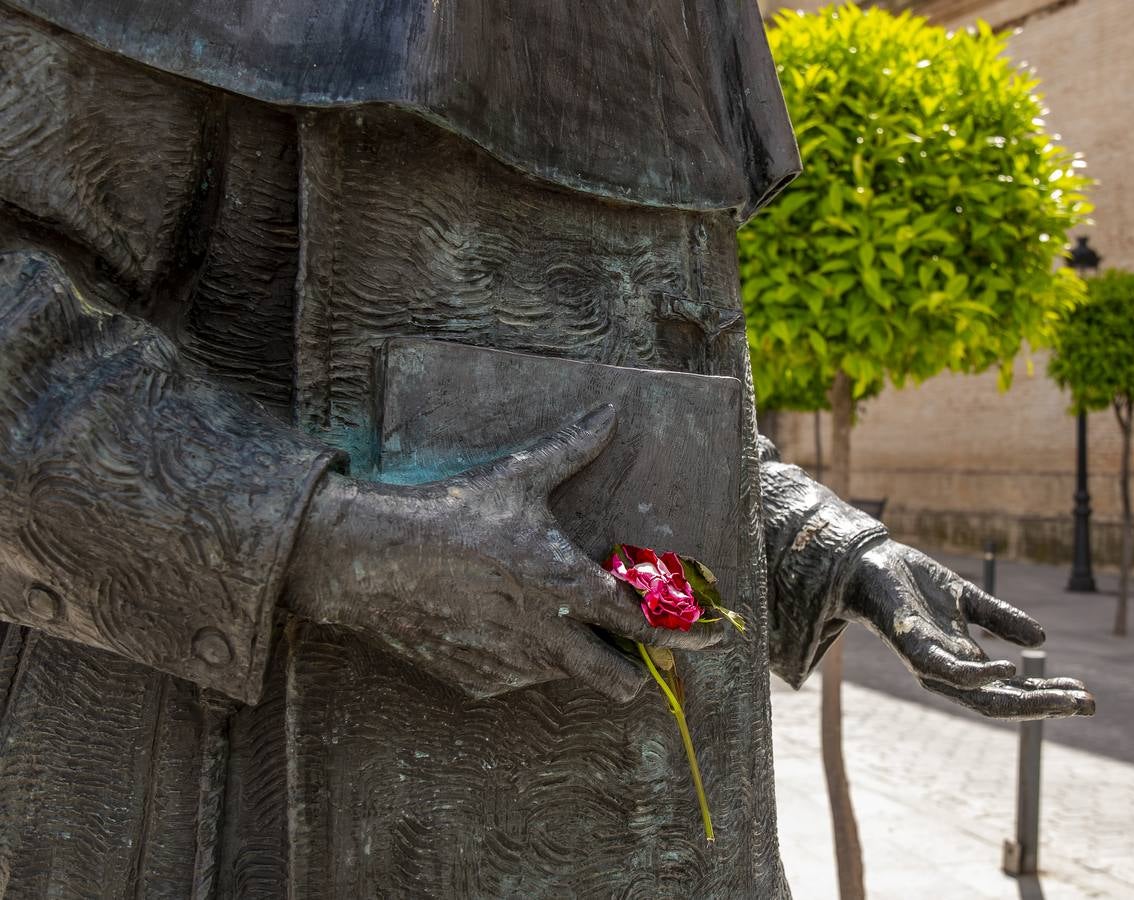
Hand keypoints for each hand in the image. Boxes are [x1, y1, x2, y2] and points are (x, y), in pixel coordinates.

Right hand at [284, 405, 717, 701]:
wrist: (373, 557)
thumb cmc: (453, 513)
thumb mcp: (519, 476)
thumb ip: (573, 449)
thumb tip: (610, 413)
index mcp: (568, 585)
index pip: (648, 623)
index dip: (689, 634)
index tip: (714, 638)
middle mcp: (549, 635)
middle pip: (621, 682)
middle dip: (636, 670)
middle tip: (635, 648)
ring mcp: (513, 664)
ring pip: (568, 678)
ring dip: (573, 656)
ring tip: (550, 617)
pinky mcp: (478, 680)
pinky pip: (517, 679)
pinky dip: (521, 659)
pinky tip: (498, 623)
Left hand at [842, 541, 1093, 719]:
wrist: (865, 564)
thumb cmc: (912, 584)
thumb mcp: (967, 599)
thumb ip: (1001, 618)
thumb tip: (1042, 641)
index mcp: (963, 663)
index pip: (1011, 690)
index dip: (1048, 695)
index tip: (1086, 695)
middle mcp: (948, 673)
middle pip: (1003, 703)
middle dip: (1047, 706)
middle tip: (1087, 705)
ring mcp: (929, 665)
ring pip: (981, 696)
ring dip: (1025, 699)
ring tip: (1065, 697)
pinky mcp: (912, 648)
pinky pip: (947, 671)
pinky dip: (977, 674)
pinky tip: (1008, 668)